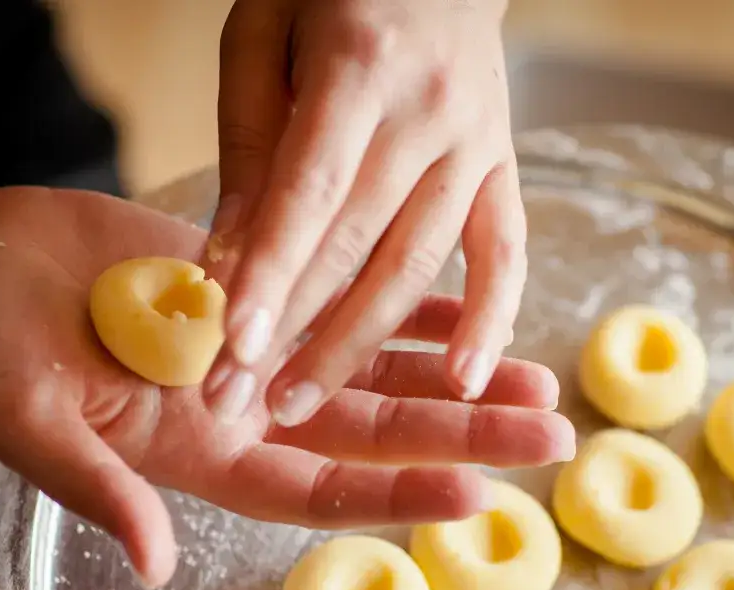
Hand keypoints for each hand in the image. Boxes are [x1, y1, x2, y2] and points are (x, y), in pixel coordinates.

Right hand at [0, 187, 572, 587]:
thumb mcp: (31, 426)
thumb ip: (98, 489)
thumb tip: (153, 563)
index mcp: (203, 457)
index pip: (317, 490)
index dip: (394, 497)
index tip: (475, 498)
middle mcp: (247, 410)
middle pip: (374, 430)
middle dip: (463, 433)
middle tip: (553, 434)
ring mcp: (257, 348)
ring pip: (374, 366)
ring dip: (455, 371)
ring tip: (537, 376)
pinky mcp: (256, 285)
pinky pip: (343, 292)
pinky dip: (402, 298)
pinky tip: (465, 300)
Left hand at [205, 0, 521, 426]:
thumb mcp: (263, 34)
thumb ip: (250, 144)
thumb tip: (227, 258)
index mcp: (360, 68)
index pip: (309, 191)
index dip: (271, 272)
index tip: (233, 345)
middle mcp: (429, 114)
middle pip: (355, 243)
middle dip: (289, 331)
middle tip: (230, 402)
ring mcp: (477, 147)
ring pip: (416, 265)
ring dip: (355, 345)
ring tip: (296, 409)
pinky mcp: (504, 170)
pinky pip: (507, 254)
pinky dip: (490, 319)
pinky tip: (463, 382)